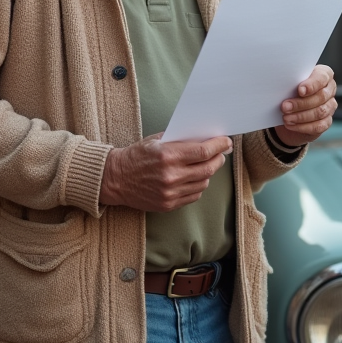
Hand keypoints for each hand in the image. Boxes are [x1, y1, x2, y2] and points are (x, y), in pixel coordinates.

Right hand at [100, 133, 231, 212]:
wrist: (115, 179)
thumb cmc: (136, 156)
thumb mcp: (156, 141)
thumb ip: (180, 140)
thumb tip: (205, 138)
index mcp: (168, 156)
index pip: (203, 152)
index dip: (219, 146)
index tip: (226, 142)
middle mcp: (171, 176)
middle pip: (208, 169)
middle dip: (218, 159)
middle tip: (220, 154)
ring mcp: (170, 193)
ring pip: (203, 183)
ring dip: (208, 173)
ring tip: (206, 165)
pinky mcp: (168, 204)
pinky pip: (194, 195)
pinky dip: (198, 186)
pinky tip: (194, 178)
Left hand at [274, 64, 336, 147]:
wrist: (289, 109)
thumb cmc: (290, 90)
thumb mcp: (290, 84)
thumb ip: (291, 82)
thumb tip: (283, 85)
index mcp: (323, 75)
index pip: (322, 77)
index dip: (312, 85)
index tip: (300, 90)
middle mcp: (330, 89)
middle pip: (321, 97)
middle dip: (301, 103)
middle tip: (285, 106)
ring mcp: (330, 106)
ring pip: (320, 112)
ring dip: (300, 116)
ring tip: (285, 118)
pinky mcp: (327, 121)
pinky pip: (318, 126)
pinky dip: (302, 127)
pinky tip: (291, 125)